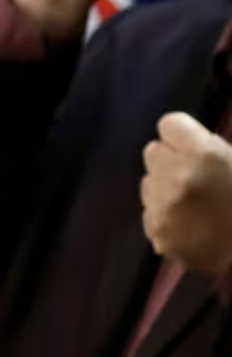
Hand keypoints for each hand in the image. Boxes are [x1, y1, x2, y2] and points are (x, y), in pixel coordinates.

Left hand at [141, 112, 231, 276]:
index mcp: (204, 154)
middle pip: (153, 152)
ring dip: (166, 188)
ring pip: (149, 183)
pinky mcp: (157, 232)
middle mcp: (178, 176)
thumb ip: (207, 147)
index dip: (181, 136)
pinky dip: (165, 216)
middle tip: (195, 176)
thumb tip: (178, 138)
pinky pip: (150, 212)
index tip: (190, 146)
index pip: (169, 124)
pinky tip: (191, 226)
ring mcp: (164, 206)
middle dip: (171, 160)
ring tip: (197, 205)